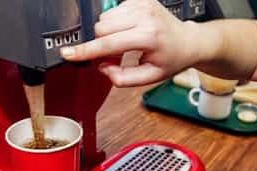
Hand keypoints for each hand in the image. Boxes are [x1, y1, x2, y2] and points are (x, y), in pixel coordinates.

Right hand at [61, 0, 201, 86]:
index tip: (68, 54)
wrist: (187, 42)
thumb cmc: (171, 59)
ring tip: (125, 43)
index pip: (108, 44)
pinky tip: (128, 32)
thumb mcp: (150, 78)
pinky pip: (112, 10)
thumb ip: (123, 78)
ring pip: (105, 18)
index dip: (86, 51)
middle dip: (103, 44)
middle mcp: (145, 16)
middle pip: (102, 28)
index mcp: (148, 37)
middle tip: (117, 56)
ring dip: (109, 33)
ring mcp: (142, 4)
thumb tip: (103, 68)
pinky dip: (115, 23)